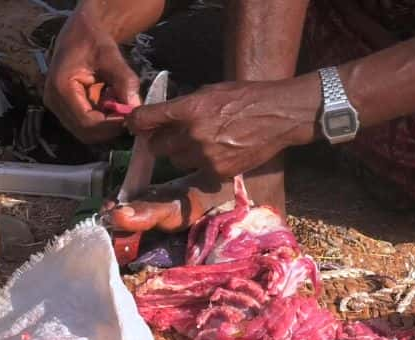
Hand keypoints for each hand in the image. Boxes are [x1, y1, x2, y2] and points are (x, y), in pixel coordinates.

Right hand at [43, 12, 141, 143]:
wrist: (82, 35)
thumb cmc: (94, 42)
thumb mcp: (112, 57)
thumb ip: (124, 81)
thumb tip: (136, 106)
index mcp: (61, 88)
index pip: (87, 122)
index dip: (111, 125)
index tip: (133, 118)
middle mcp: (55, 102)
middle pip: (86, 132)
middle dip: (110, 128)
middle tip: (132, 116)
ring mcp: (59, 107)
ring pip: (87, 131)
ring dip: (108, 125)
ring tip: (123, 108)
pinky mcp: (67, 109)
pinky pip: (88, 124)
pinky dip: (104, 120)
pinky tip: (114, 105)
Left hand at [126, 75, 320, 177]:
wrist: (278, 116)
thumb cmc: (246, 98)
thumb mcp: (211, 92)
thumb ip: (184, 105)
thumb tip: (163, 117)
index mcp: (189, 109)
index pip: (145, 119)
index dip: (137, 123)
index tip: (136, 126)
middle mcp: (193, 135)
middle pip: (157, 147)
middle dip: (162, 141)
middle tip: (173, 136)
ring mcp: (206, 156)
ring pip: (177, 161)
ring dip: (183, 154)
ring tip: (203, 143)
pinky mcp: (219, 172)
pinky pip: (199, 171)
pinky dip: (205, 164)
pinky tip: (221, 151)